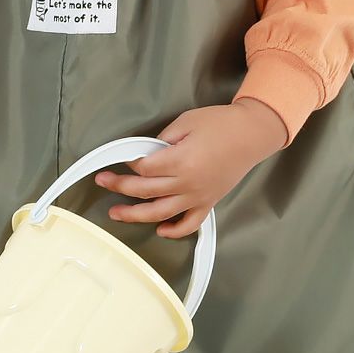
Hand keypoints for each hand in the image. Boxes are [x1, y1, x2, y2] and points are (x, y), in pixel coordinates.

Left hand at [94, 98, 288, 238]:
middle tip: (102, 182)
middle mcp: (187, 183)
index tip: (121, 158)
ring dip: (135, 215)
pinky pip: (189, 224)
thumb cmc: (219, 123)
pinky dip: (174, 231)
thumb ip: (163, 139)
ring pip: (161, 213)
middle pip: (145, 190)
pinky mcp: (208, 203)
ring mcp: (198, 197)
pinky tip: (160, 229)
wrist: (252, 134)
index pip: (144, 168)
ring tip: (115, 213)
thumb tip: (145, 152)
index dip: (129, 163)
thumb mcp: (187, 121)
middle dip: (120, 186)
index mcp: (181, 160)